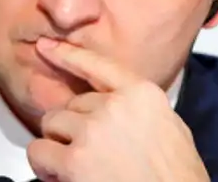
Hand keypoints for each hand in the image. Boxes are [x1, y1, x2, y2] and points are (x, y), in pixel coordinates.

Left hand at [27, 38, 209, 181]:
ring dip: (58, 143)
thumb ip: (141, 109)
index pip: (97, 65)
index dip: (68, 55)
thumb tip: (120, 107)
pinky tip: (59, 175)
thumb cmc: (178, 177)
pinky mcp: (74, 159)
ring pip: (52, 122)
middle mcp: (116, 105)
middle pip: (73, 103)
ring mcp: (93, 130)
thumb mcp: (171, 127)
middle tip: (86, 151)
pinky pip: (39, 150)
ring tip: (74, 164)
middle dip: (75, 126)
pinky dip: (44, 164)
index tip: (47, 47)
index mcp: (142, 94)